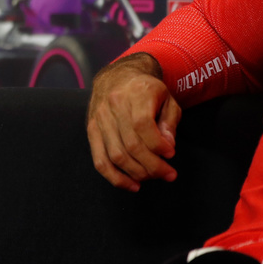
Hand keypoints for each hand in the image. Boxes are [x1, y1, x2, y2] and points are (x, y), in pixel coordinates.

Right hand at [86, 52, 180, 190]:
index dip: (157, 144)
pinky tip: (132, 185)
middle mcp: (113, 106)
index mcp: (135, 94)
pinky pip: (100, 160)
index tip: (171, 154)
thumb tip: (167, 147)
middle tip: (169, 173)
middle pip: (131, 144)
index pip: (142, 125)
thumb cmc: (146, 91)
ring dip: (137, 173)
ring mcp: (99, 119)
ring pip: (116, 155)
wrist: (117, 77)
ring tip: (154, 176)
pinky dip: (115, 177)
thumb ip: (169, 122)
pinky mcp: (91, 131)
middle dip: (153, 165)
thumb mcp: (167, 99)